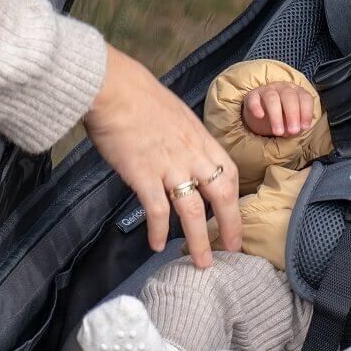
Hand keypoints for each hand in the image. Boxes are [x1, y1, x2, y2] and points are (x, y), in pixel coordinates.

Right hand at [84, 45, 240, 267]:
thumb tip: (183, 153)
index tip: (236, 216)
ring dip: (199, 240)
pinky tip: (157, 245)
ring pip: (194, 211)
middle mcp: (192, 155)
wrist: (114, 89)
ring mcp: (169, 166)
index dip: (235, 198)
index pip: (230, 173)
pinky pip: (158, 210)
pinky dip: (159, 230)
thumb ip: (184, 138)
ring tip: (201, 262)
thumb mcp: (176, 115)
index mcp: (202, 139)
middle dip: (231, 225)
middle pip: (222, 196)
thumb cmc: (140, 97)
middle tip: (233, 249)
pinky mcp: (143, 175)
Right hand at [242, 82, 315, 136]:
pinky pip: (253, 99)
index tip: (304, 127)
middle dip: (292, 114)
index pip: (304, 98)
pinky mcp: (252, 96)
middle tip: (293, 130)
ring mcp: (266, 90)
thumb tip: (294, 130)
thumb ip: (295, 124)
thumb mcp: (291, 122)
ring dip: (276, 116)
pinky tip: (260, 116)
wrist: (260, 116)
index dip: (306, 112)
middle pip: (289, 96)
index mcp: (296, 92)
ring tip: (278, 132)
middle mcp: (282, 87)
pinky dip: (256, 107)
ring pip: (272, 98)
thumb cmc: (281, 117)